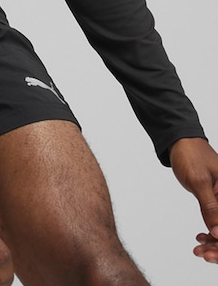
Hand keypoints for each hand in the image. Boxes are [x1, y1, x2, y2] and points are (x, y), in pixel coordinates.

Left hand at [169, 137, 217, 263]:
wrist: (181, 142)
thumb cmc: (190, 155)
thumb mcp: (198, 180)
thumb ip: (210, 206)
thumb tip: (217, 232)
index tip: (211, 252)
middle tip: (202, 253)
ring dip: (215, 242)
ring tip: (199, 249)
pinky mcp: (217, 201)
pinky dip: (212, 232)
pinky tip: (201, 237)